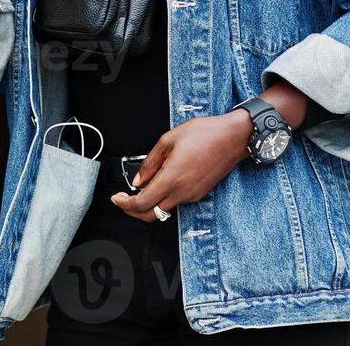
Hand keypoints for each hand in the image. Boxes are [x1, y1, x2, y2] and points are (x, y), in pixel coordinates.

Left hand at [109, 110, 252, 221]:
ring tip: (141, 187)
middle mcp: (183, 192)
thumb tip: (139, 179)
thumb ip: (150, 162)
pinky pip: (176, 202)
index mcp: (172, 178)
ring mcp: (192, 195)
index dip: (125, 204)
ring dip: (149, 204)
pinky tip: (160, 183)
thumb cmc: (206, 134)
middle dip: (132, 211)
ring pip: (164, 209)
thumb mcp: (168, 139)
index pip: (142, 203)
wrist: (233, 138)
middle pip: (151, 215)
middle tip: (123, 200)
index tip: (116, 198)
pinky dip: (163, 198)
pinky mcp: (199, 193)